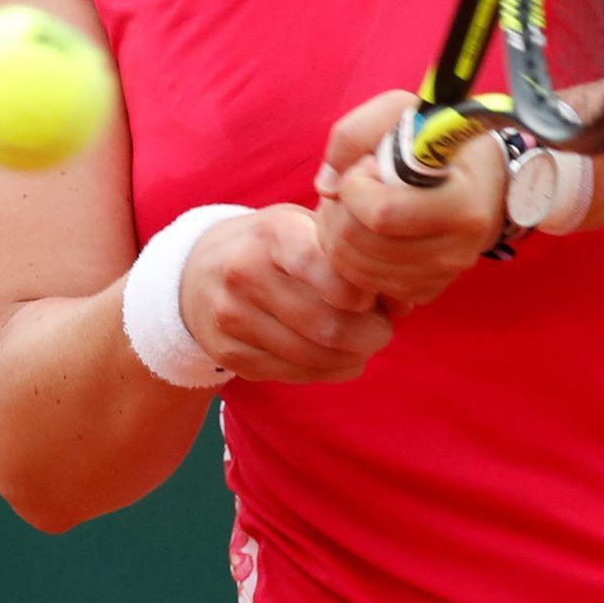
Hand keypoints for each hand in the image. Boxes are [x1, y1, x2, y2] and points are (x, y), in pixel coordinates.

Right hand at [179, 204, 393, 383]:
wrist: (198, 271)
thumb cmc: (273, 245)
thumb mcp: (305, 227)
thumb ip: (352, 256)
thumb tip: (405, 300)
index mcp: (272, 233)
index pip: (323, 268)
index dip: (362, 292)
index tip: (376, 296)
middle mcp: (245, 273)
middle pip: (326, 323)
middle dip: (370, 334)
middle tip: (384, 329)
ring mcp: (233, 317)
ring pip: (313, 355)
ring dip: (353, 356)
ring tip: (365, 343)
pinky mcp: (230, 353)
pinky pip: (294, 374)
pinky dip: (329, 370)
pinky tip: (339, 356)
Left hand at [314, 91, 507, 309]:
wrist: (485, 180)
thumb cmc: (440, 141)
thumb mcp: (404, 112)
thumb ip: (356, 134)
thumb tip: (327, 186)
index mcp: (462, 206)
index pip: (382, 214)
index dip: (356, 186)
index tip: (367, 164)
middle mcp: (456, 251)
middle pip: (360, 242)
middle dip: (339, 208)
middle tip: (353, 185)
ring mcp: (441, 276)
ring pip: (354, 268)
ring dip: (337, 231)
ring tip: (355, 204)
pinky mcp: (425, 291)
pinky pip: (365, 284)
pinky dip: (351, 257)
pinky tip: (365, 229)